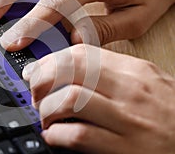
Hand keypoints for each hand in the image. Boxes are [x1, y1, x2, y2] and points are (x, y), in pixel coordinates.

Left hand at [21, 44, 174, 152]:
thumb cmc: (170, 114)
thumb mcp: (146, 83)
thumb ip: (111, 75)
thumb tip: (72, 73)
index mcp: (133, 71)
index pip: (81, 53)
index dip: (51, 61)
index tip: (37, 71)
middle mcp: (129, 90)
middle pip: (71, 69)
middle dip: (42, 79)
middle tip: (35, 93)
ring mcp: (127, 119)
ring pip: (70, 98)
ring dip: (47, 108)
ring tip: (45, 116)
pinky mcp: (126, 148)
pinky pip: (80, 135)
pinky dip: (57, 135)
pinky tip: (55, 136)